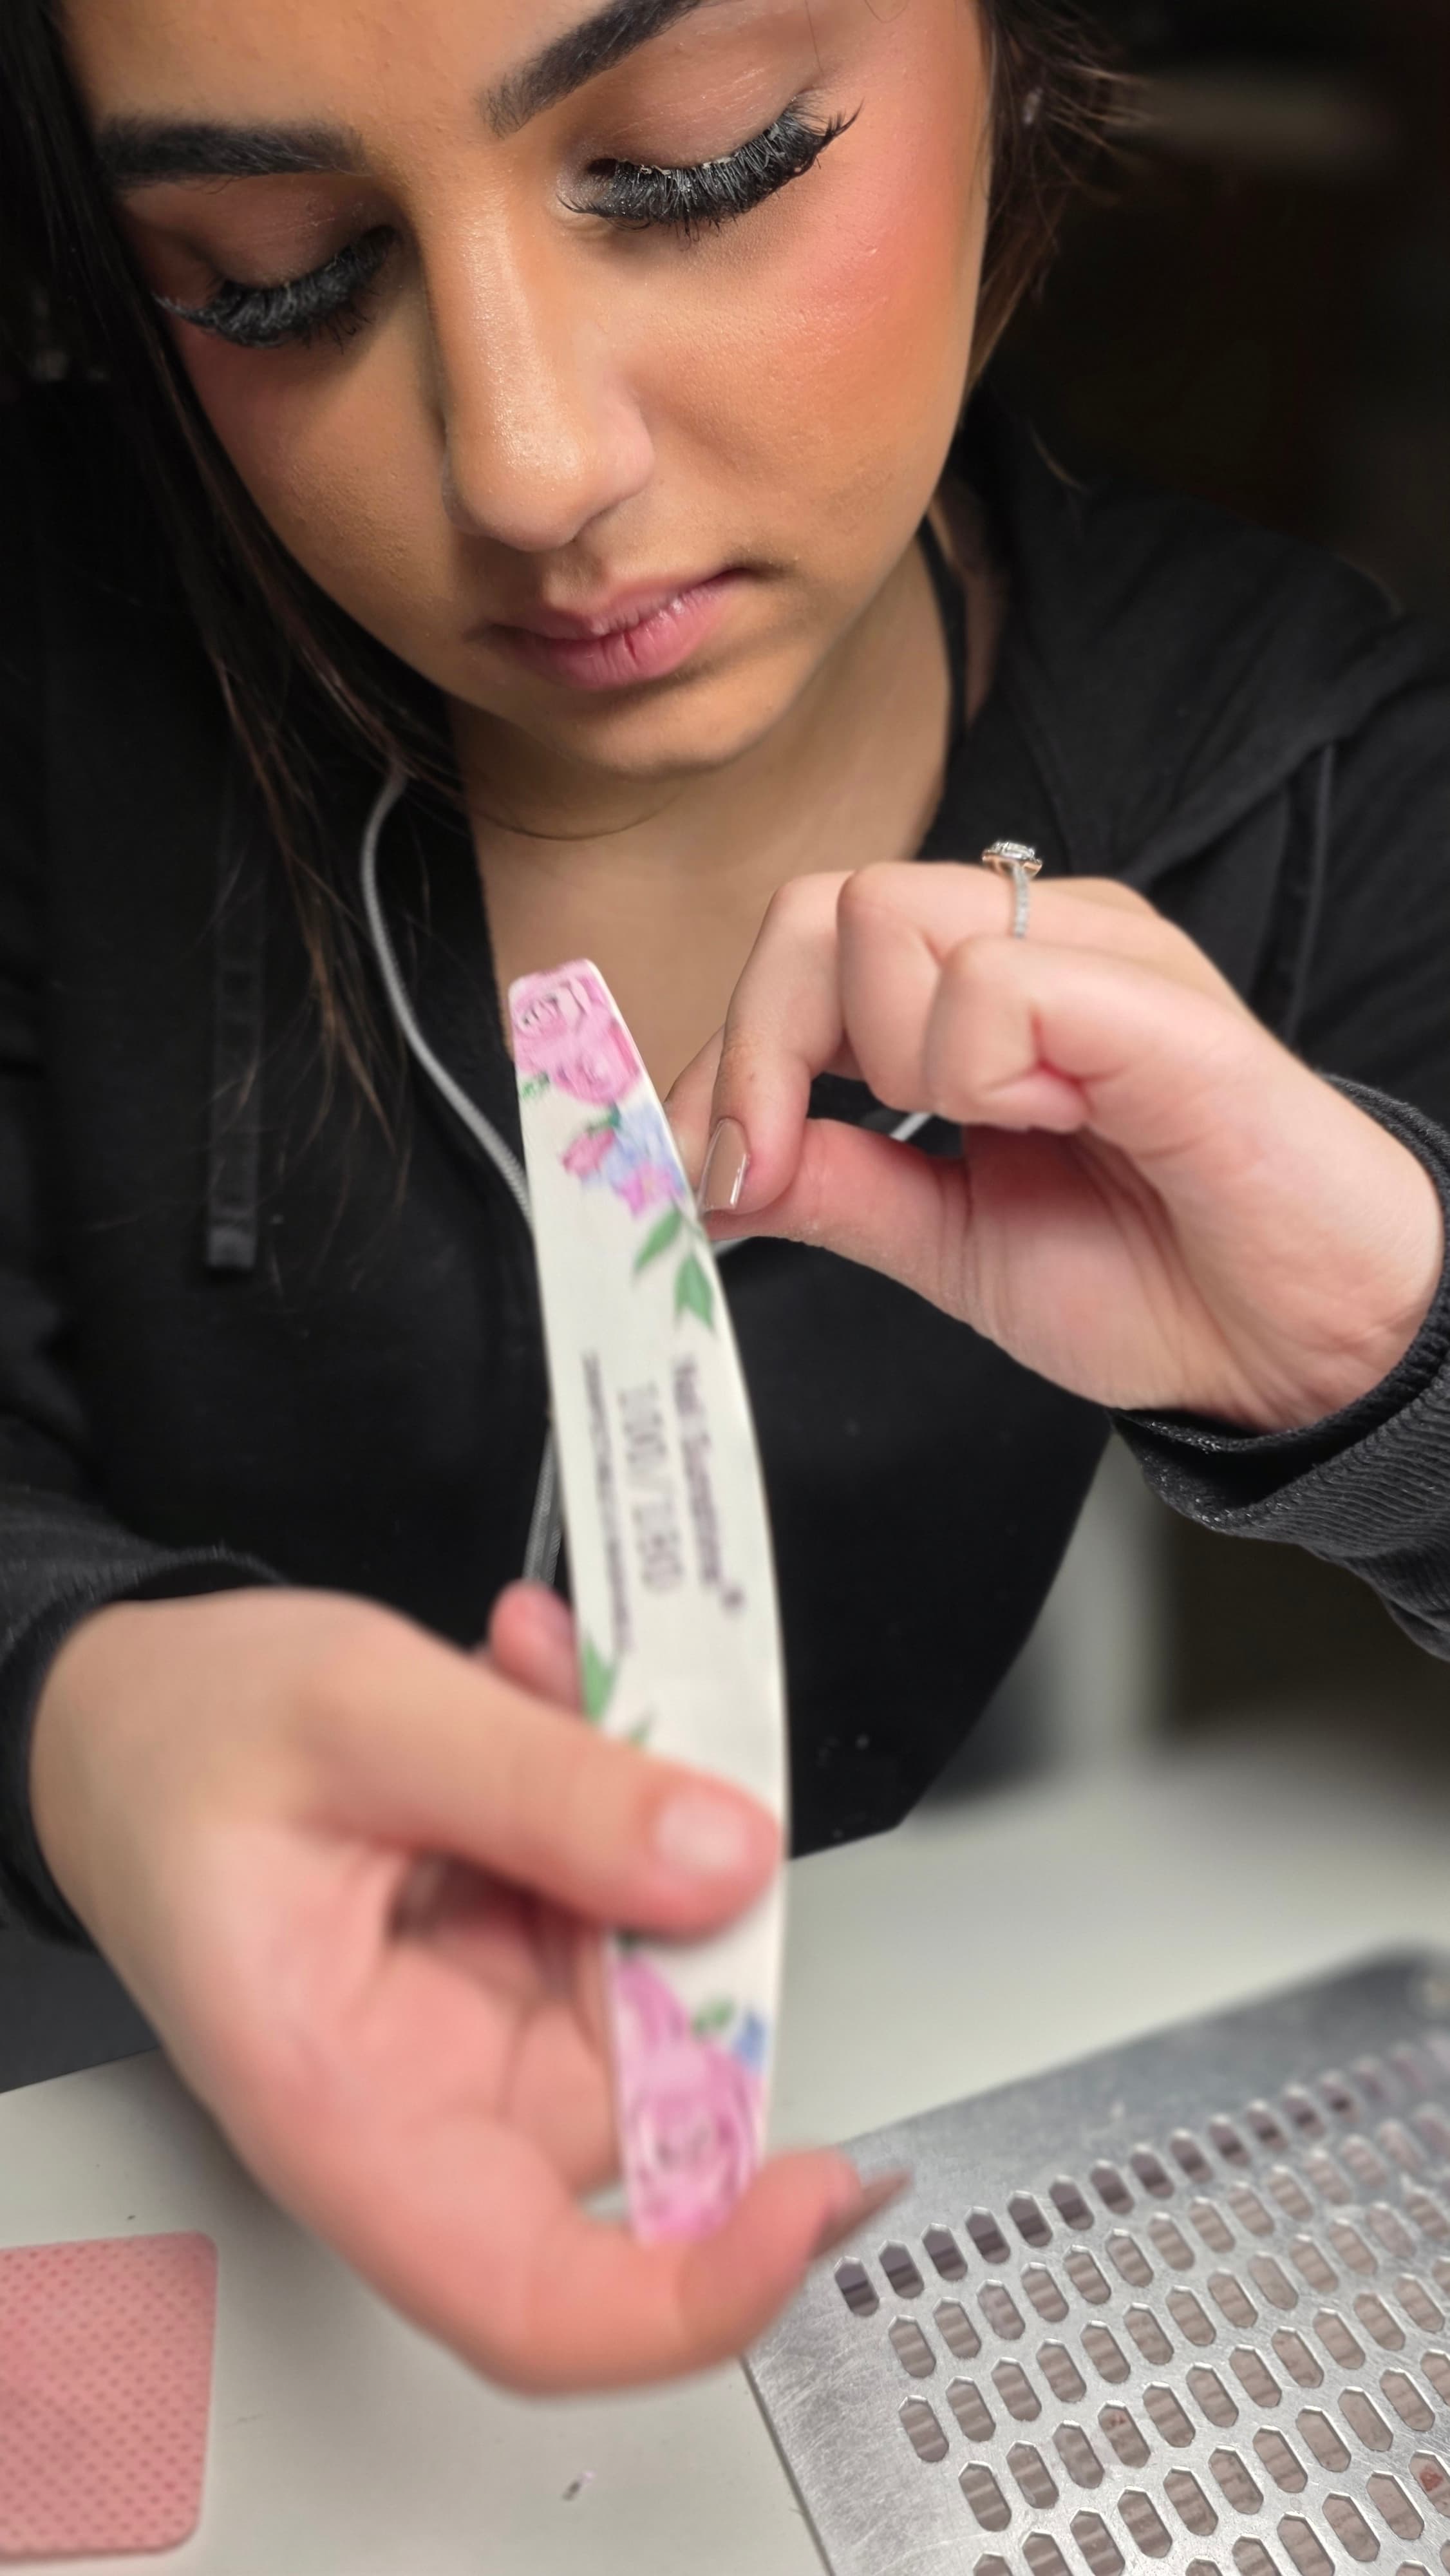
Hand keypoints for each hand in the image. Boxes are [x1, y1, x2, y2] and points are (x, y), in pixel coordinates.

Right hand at [31, 1584, 889, 2392]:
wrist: (125, 1716)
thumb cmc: (179, 1746)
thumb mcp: (360, 1716)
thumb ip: (544, 1786)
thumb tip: (723, 1860)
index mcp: (345, 2109)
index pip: (537, 2300)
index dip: (699, 2288)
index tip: (813, 2193)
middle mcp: (428, 2097)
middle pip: (646, 2090)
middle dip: (685, 1915)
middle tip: (640, 1749)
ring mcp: (483, 2029)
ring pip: (660, 1971)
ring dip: (640, 1816)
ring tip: (543, 1687)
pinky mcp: (517, 1960)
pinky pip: (633, 1899)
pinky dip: (614, 1788)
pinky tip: (541, 1693)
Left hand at [668, 866, 1443, 1430]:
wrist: (1297, 1347)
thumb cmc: (1160, 1280)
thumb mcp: (950, 1245)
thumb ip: (836, 1190)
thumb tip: (704, 1170)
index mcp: (982, 989)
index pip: (802, 947)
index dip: (725, 1056)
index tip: (701, 1173)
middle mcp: (1034, 942)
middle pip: (817, 908)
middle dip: (761, 1052)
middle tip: (781, 1164)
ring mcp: (1097, 953)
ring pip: (886, 919)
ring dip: (891, 1060)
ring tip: (995, 1135)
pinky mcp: (1154, 999)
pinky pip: (997, 982)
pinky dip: (981, 1073)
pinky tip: (1054, 1125)